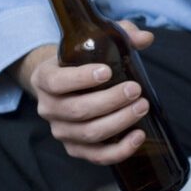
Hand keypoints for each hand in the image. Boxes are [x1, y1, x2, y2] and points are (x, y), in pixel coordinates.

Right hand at [12, 20, 154, 164]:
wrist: (65, 85)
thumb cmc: (82, 61)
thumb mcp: (94, 42)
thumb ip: (120, 34)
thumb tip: (146, 37)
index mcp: (45, 78)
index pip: (57, 82)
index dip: (81, 79)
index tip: (107, 71)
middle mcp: (48, 108)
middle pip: (78, 110)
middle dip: (111, 101)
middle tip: (135, 90)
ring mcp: (61, 131)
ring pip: (90, 133)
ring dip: (119, 121)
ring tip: (142, 107)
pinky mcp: (75, 148)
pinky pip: (97, 156)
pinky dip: (120, 149)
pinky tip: (139, 135)